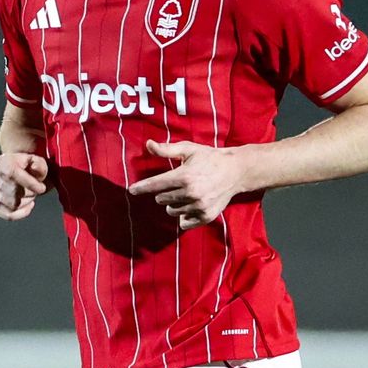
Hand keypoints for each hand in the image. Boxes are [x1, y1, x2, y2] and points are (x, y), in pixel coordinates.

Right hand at [0, 153, 49, 220]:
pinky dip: (21, 213)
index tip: (41, 188)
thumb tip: (35, 168)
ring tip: (30, 195)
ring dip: (26, 202)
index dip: (30, 184)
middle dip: (30, 193)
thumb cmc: (26, 166)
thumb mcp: (36, 160)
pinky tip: (28, 206)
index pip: (13, 174)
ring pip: (12, 205)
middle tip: (36, 190)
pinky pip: (8, 215)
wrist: (15, 170)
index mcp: (2, 163)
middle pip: (14, 192)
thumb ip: (39, 164)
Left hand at [127, 140, 244, 228]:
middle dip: (164, 193)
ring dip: (174, 204)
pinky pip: (184, 223)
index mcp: (184, 176)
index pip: (155, 185)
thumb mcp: (188, 149)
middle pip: (162, 200)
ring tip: (186, 193)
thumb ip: (166, 149)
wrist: (235, 171)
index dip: (141, 188)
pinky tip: (190, 206)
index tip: (131, 190)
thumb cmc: (209, 158)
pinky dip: (184, 216)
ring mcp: (199, 206)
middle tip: (177, 184)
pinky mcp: (206, 216)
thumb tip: (148, 144)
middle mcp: (191, 193)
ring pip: (172, 211)